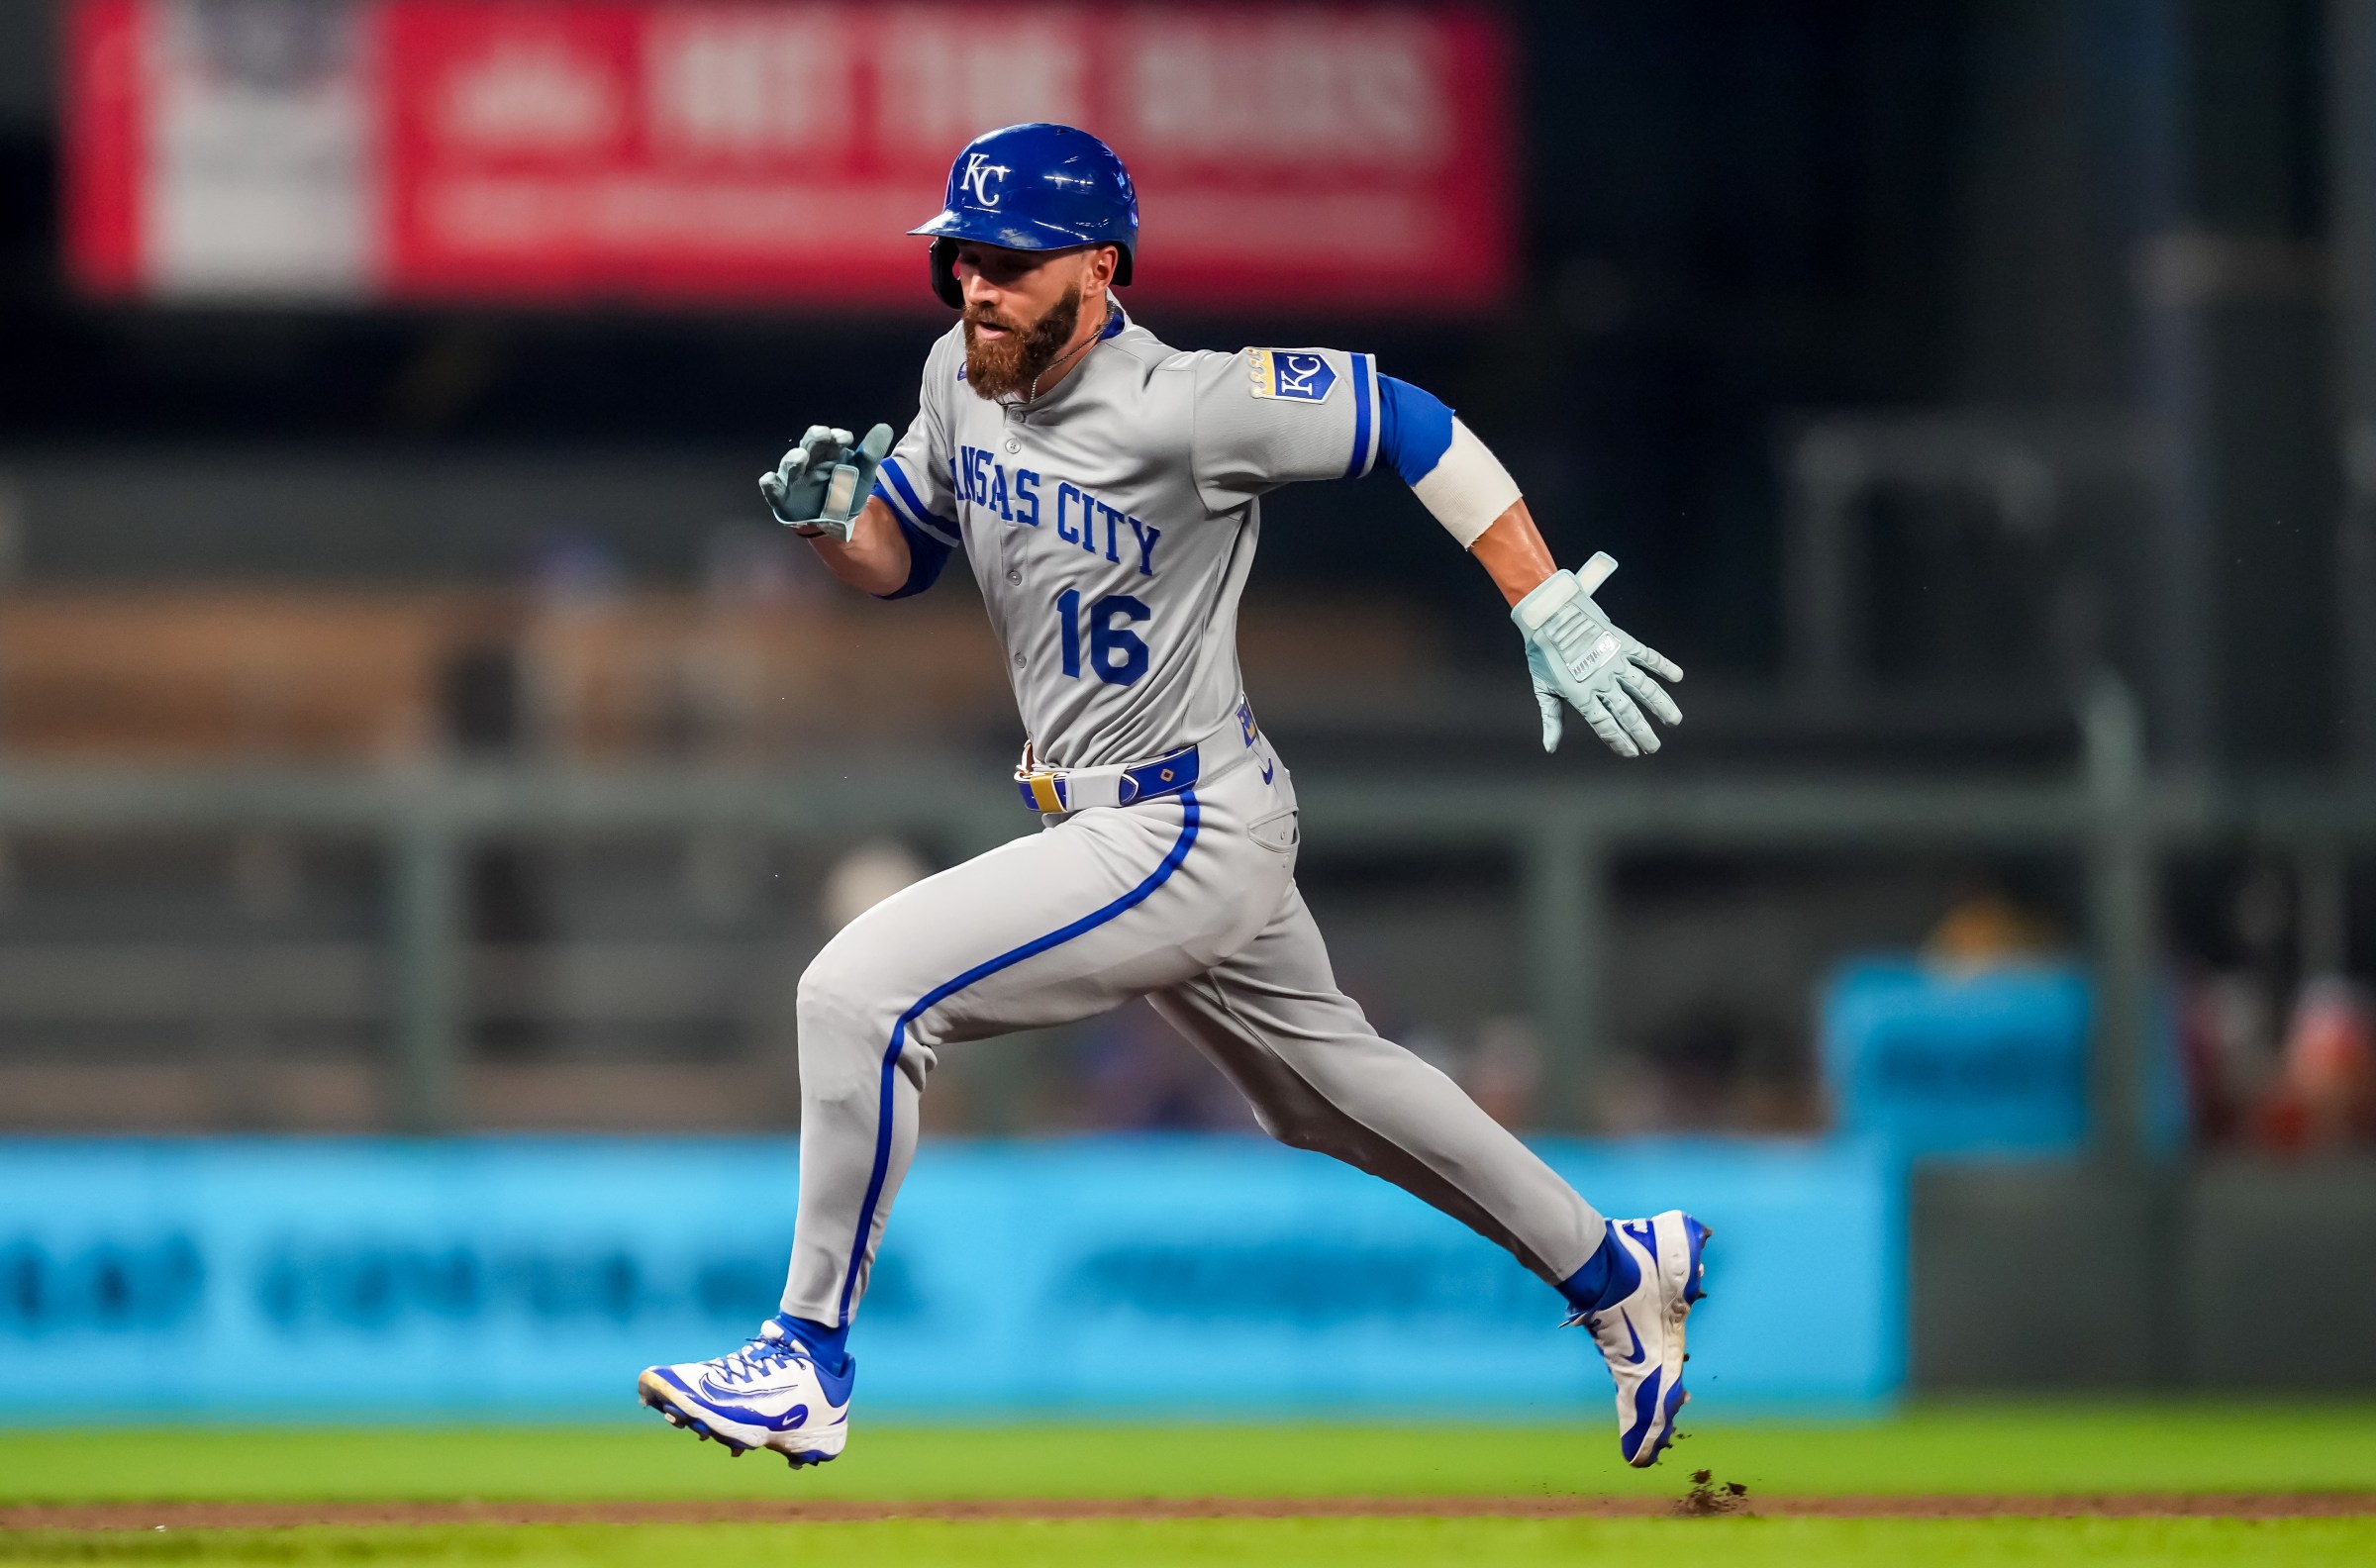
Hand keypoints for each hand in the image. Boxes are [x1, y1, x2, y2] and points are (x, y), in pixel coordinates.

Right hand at [760, 423, 892, 540]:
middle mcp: (808, 463)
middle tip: (824, 434)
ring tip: (801, 456)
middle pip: (808, 446)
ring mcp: (794, 480)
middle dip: (815, 439)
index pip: (828, 439)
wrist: (839, 524)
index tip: (845, 438)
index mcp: (827, 454)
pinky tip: (769, 479)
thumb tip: (884, 427)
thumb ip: (871, 453)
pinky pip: (772, 489)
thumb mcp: (863, 474)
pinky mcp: (783, 497)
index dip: (835, 437)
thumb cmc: (847, 492)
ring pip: (789, 465)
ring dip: (793, 459)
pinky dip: (769, 484)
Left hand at [1513, 552, 1682, 756]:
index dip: (1620, 741)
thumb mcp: (1542, 687)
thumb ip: (1552, 719)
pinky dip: (1664, 666)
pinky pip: (1648, 656)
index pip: (1605, 725)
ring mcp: (1615, 661)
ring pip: (1644, 688)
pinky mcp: (1623, 642)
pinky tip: (1678, 677)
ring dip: (1661, 705)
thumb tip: (1550, 747)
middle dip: (1643, 733)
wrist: (1548, 612)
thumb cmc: (1542, 651)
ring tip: (1675, 720)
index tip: (1632, 754)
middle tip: (1654, 747)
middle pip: (1628, 712)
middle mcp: (1602, 680)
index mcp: (1581, 694)